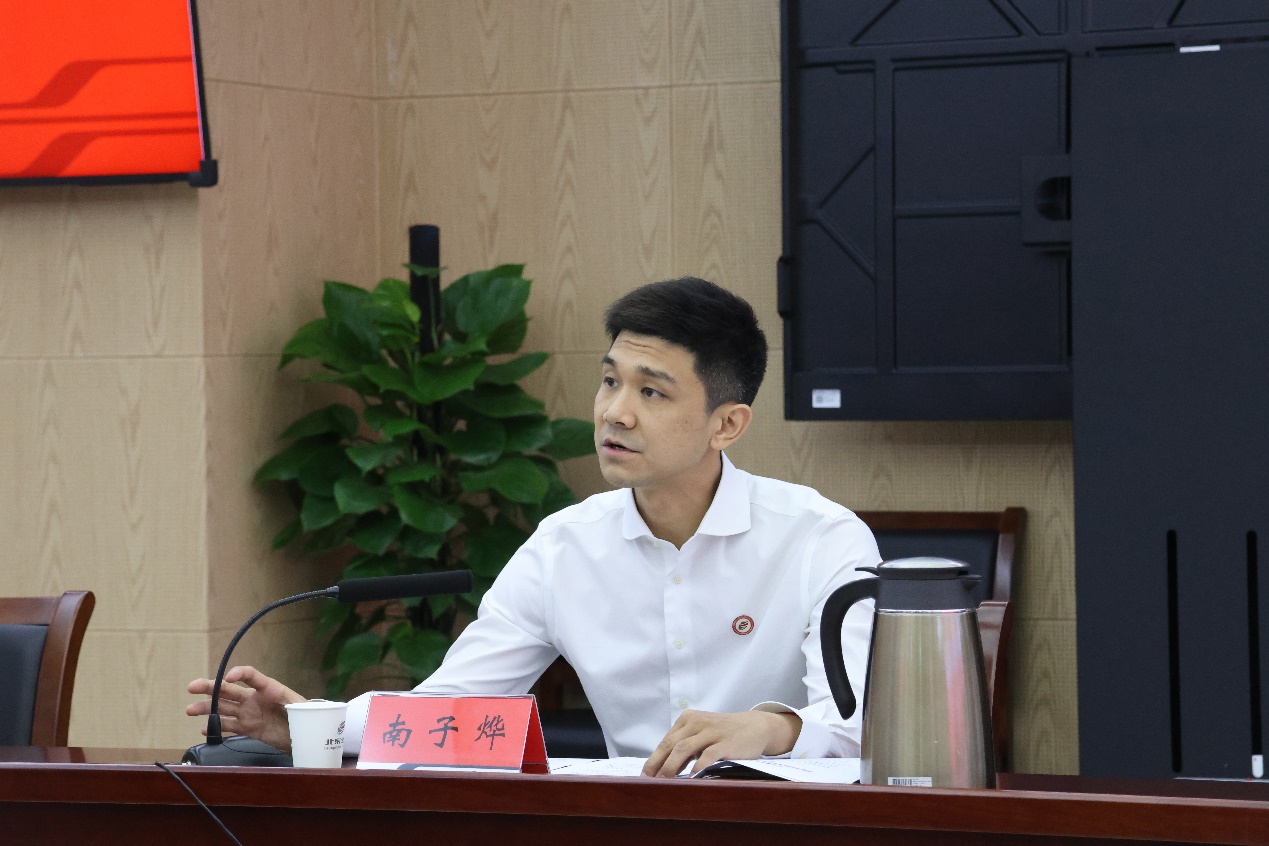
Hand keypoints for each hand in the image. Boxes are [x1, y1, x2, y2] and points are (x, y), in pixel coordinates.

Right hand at [186, 666, 305, 751]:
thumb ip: (288, 700)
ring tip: (189, 710)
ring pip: (223, 708)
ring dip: (206, 708)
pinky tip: (204, 729)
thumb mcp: (300, 706)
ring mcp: (249, 713)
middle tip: (191, 687)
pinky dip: (215, 727)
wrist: (305, 736)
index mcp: (268, 688)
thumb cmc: (305, 716)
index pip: (251, 675)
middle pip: (229, 690)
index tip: (229, 677)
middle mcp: (254, 698)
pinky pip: (228, 726)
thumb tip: (278, 695)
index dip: (239, 673)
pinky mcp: (248, 728)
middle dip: (209, 687)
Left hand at [641, 710, 801, 776]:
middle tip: (648, 781)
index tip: (644, 776)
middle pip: (671, 745)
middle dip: (657, 764)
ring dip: (671, 766)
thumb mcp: (702, 733)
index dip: (654, 759)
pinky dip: (697, 767)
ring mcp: (711, 732)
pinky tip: (691, 778)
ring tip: (664, 781)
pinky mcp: (725, 742)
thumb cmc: (724, 733)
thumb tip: (664, 770)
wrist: (755, 726)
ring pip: (684, 748)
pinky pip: (707, 755)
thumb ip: (686, 746)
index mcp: (688, 720)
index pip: (666, 741)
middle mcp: (697, 723)